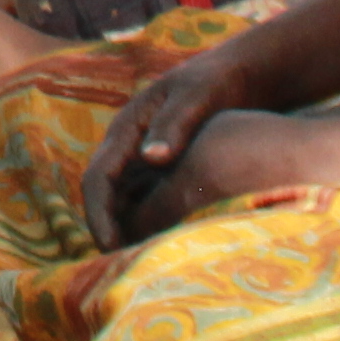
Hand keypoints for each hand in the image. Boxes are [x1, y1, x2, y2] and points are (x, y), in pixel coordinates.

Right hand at [89, 71, 307, 250]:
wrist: (241, 73)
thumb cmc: (218, 82)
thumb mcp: (198, 98)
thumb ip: (175, 125)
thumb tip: (150, 157)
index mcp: (127, 127)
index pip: (98, 177)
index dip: (99, 214)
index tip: (111, 246)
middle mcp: (129, 145)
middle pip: (104, 195)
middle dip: (107, 229)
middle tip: (122, 267)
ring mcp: (144, 157)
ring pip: (122, 201)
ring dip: (125, 230)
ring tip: (141, 264)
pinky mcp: (163, 167)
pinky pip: (144, 201)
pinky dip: (146, 224)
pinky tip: (165, 246)